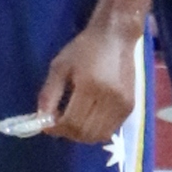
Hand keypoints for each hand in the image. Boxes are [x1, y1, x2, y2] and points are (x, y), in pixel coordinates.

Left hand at [36, 0, 140, 145]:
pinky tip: (88, 118)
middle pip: (85, 132)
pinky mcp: (130, 106)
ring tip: (73, 122)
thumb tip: (42, 120)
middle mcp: (109, 98)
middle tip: (58, 123)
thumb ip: (49, 94)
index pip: (71, 122)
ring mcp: (122, 104)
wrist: (116, 36)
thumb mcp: (60, 66)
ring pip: (99, 136)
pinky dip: (96, 131)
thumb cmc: (85, 48)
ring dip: (82, 135)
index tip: (46, 125)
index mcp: (90, 86)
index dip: (56, 129)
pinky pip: (110, 130)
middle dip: (68, 133)